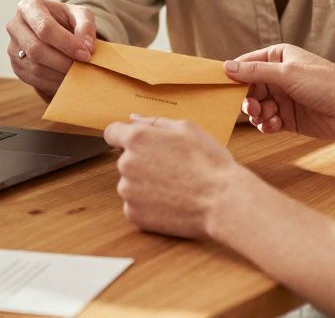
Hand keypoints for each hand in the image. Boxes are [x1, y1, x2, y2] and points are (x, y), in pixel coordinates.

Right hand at [5, 0, 96, 101]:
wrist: (55, 32)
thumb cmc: (67, 20)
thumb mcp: (81, 15)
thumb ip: (86, 26)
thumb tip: (87, 47)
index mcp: (29, 7)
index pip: (44, 28)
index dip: (66, 43)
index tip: (86, 54)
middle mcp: (15, 26)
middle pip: (36, 49)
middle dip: (63, 61)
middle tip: (82, 67)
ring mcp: (12, 47)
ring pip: (35, 67)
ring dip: (59, 74)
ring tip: (78, 73)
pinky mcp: (16, 65)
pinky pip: (33, 79)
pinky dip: (53, 82)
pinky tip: (67, 79)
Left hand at [104, 115, 246, 239]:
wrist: (223, 202)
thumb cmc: (209, 162)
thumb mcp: (187, 129)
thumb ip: (154, 122)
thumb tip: (132, 119)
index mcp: (137, 139)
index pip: (112, 133)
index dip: (124, 136)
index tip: (140, 144)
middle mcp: (125, 164)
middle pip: (125, 160)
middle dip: (142, 161)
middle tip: (172, 167)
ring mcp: (128, 192)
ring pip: (131, 183)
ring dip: (145, 183)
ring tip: (175, 186)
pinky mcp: (134, 214)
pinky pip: (136, 204)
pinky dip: (149, 204)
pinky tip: (171, 202)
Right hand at [224, 44, 334, 140]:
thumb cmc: (326, 84)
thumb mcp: (287, 74)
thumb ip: (255, 71)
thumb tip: (226, 66)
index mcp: (278, 57)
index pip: (247, 63)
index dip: (233, 75)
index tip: (219, 86)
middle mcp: (279, 76)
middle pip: (248, 88)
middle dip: (246, 99)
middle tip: (251, 108)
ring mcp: (283, 98)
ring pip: (256, 106)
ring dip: (257, 114)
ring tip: (266, 117)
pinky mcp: (288, 118)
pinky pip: (267, 121)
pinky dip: (267, 124)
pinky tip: (276, 125)